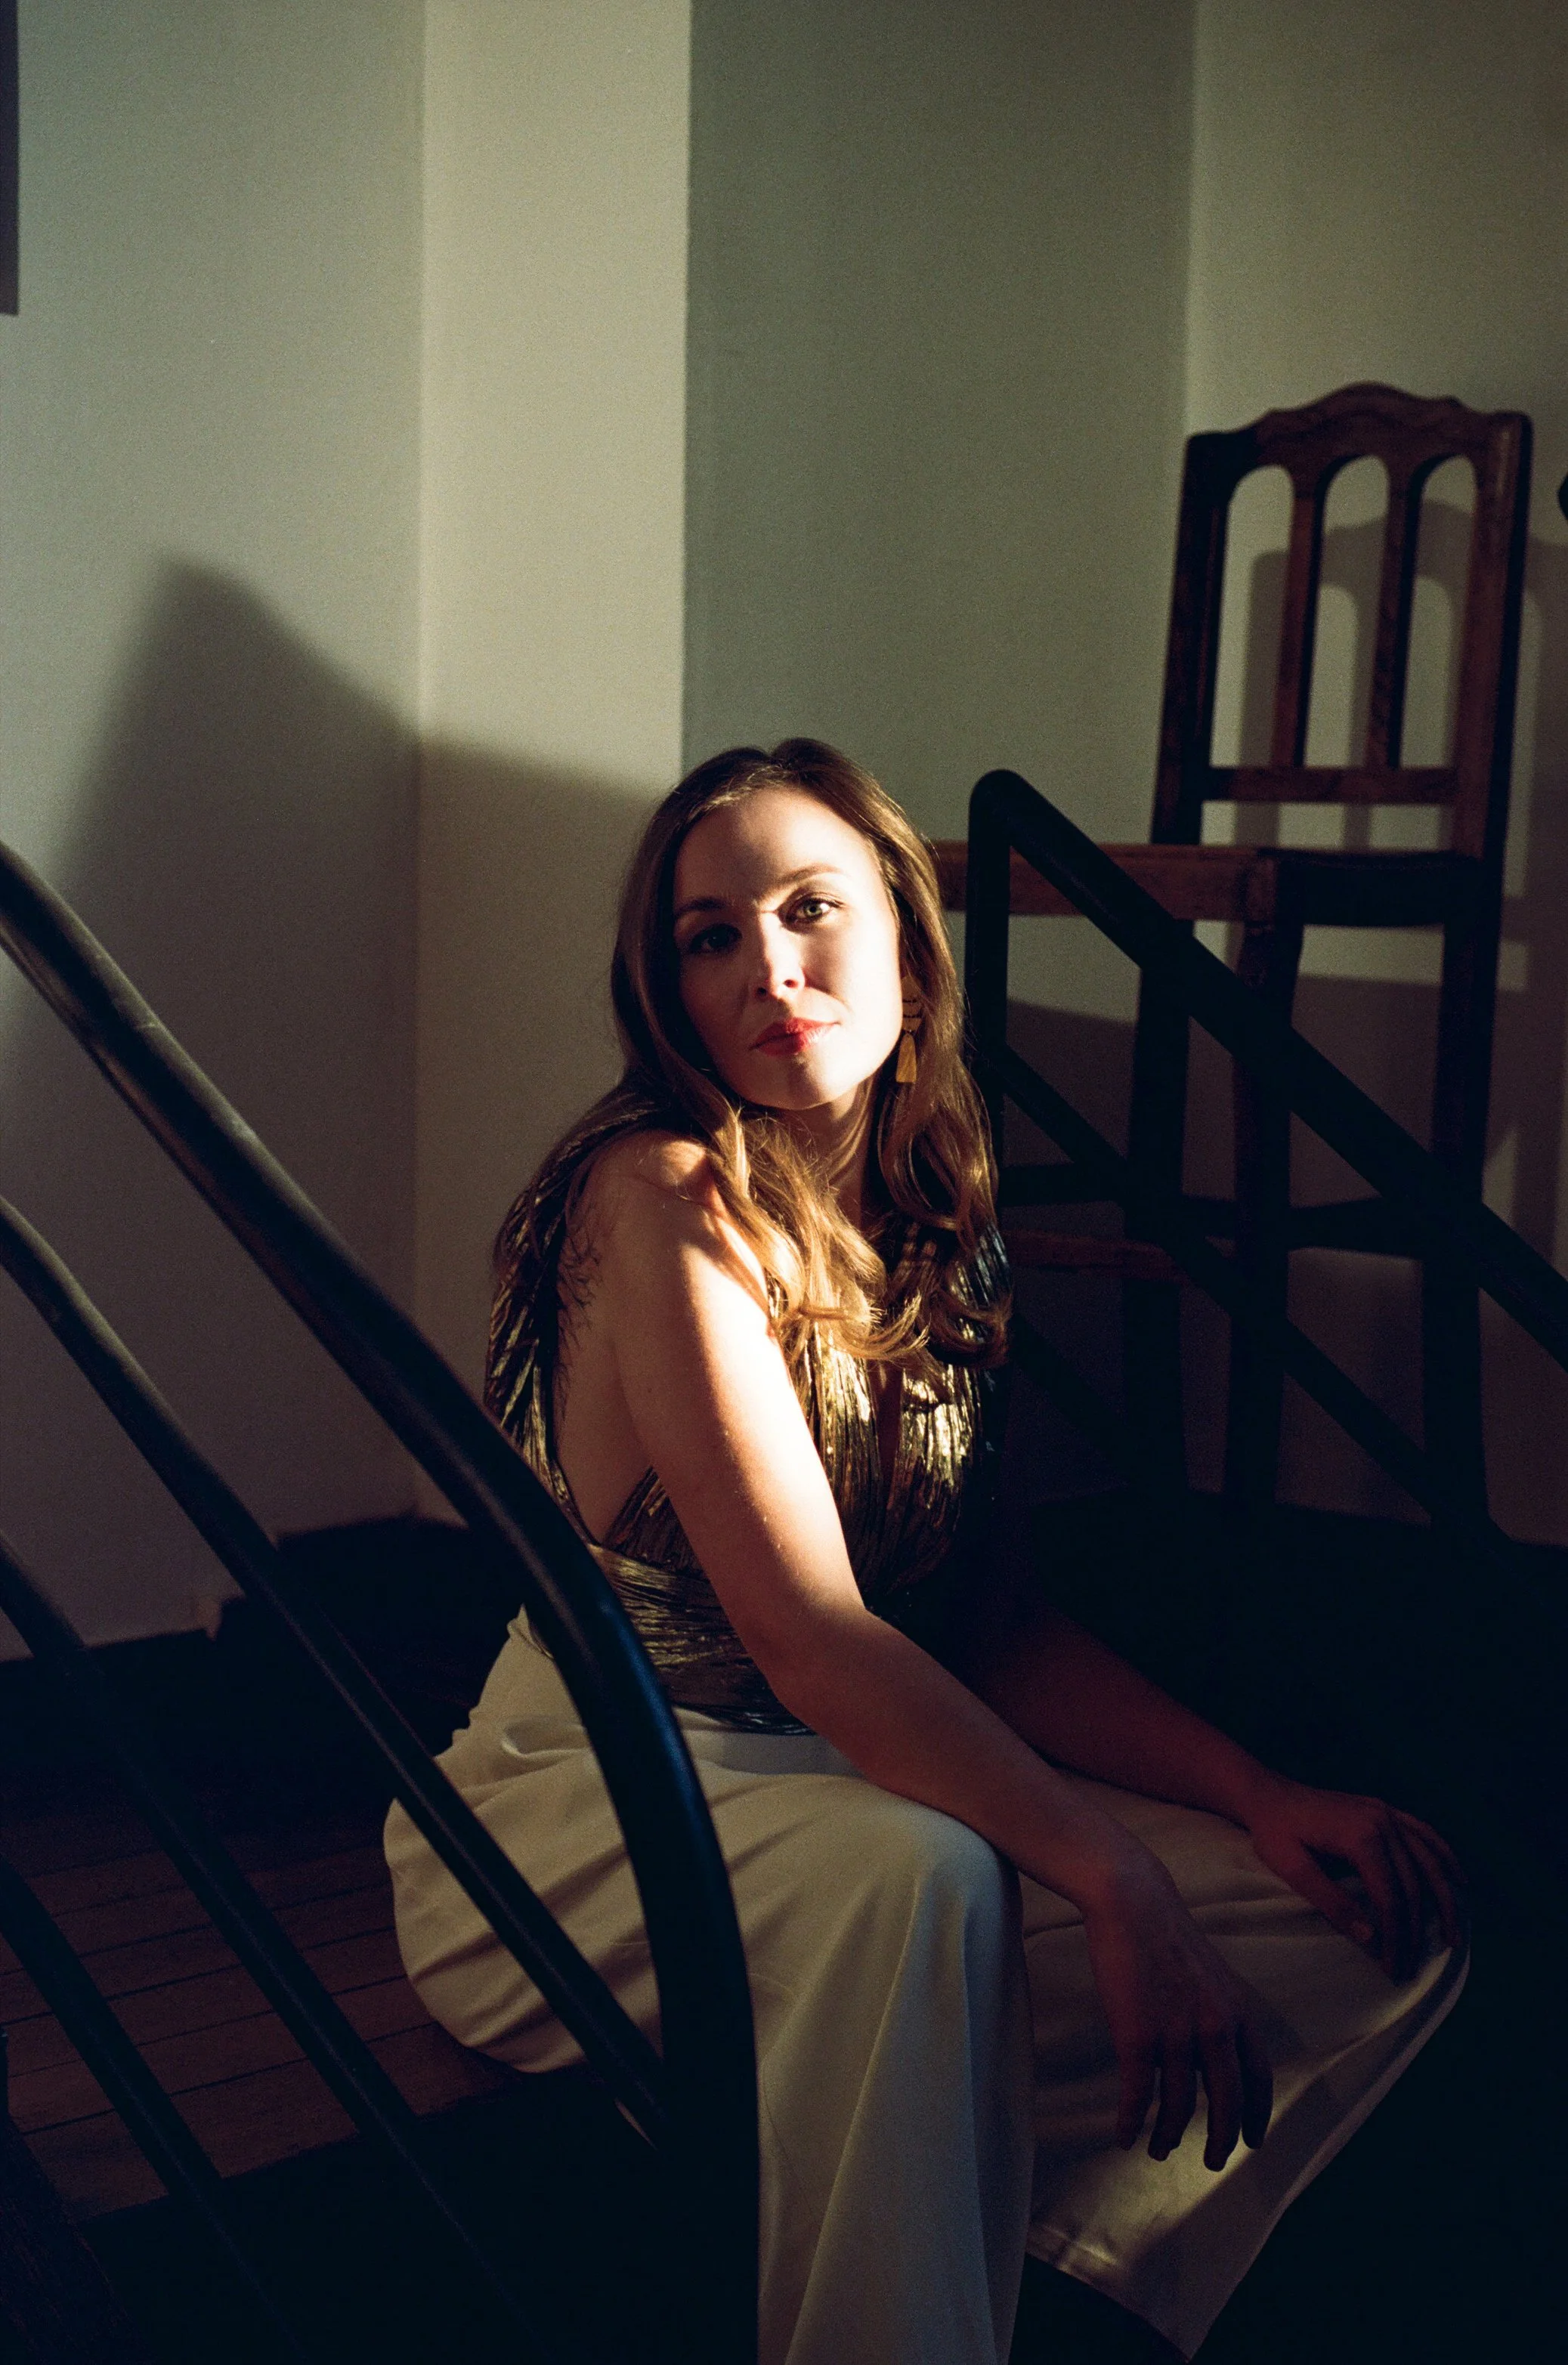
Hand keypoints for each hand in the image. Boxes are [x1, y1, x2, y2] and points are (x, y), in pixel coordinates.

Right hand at [1081, 1848, 1273, 2170]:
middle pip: (1225, 2104)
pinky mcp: (1136, 2036)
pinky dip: (1130, 2122)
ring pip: (1178, 2107)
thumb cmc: (1166, 1932)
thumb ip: (1221, 2013)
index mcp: (1238, 2012)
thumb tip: (1220, 2051)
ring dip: (1168, 2136)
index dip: (1257, 2115)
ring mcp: (1176, 2035)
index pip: (1258, 2079)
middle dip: (1221, 2141)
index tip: (1254, 2142)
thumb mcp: (1212, 1973)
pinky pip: (1137, 2096)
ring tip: (1159, 2150)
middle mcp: (1215, 2029)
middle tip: (1213, 2163)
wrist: (1131, 1900)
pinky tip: (1123, 2136)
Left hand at [1241, 1778, 1464, 1980]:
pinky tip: (1460, 1879)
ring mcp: (1386, 1813)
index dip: (1395, 1935)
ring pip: (1428, 1861)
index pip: (1389, 1897)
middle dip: (1414, 1930)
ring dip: (1444, 1899)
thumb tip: (1371, 1938)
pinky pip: (1425, 1833)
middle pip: (1411, 1884)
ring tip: (1454, 1936)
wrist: (1265, 1794)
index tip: (1393, 1967)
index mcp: (1360, 1836)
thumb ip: (1332, 1902)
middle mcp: (1381, 1821)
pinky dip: (1445, 1856)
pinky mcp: (1384, 1810)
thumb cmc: (1273, 1832)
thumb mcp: (1293, 1869)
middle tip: (1412, 1966)